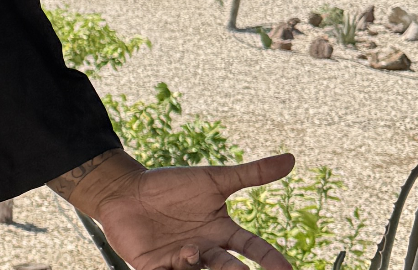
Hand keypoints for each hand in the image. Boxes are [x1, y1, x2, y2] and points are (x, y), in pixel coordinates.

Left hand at [89, 153, 295, 269]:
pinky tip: (176, 261)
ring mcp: (181, 260)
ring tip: (193, 251)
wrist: (126, 190)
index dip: (270, 258)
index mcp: (221, 231)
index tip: (287, 268)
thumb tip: (292, 158)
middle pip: (228, 266)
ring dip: (198, 265)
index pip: (252, 247)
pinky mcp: (155, 267)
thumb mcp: (213, 179)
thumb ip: (251, 174)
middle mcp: (205, 249)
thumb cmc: (171, 185)